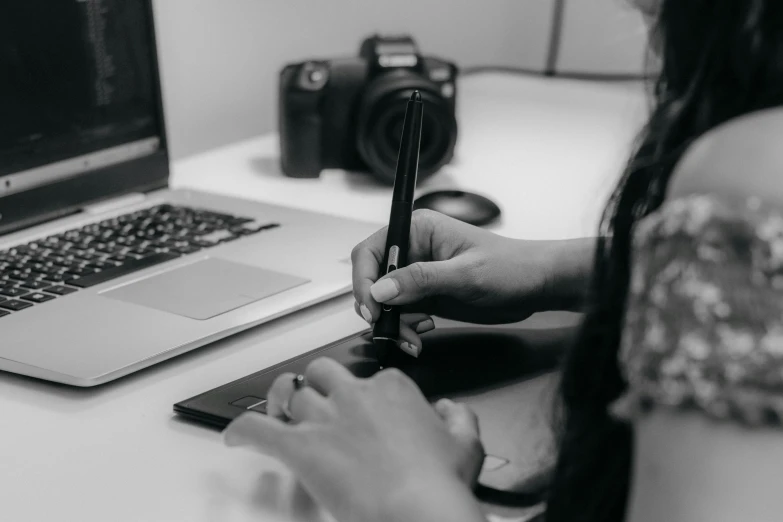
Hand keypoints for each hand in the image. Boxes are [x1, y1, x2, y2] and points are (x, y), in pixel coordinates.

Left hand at [223, 358, 486, 521]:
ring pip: (292, 395)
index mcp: (393, 389)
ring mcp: (325, 419)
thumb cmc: (440, 483)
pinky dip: (241, 430)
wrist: (418, 510)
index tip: (368, 412)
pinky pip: (258, 430)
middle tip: (319, 401)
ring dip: (283, 404)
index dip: (366, 395)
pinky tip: (234, 437)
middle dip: (318, 384)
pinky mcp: (300, 448)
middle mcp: (355, 395)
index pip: (373, 377)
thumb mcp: (466, 445)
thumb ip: (459, 418)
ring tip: (280, 414)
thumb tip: (450, 409)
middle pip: (323, 373)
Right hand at [351, 209, 556, 353]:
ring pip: (385, 302)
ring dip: (392, 324)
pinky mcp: (426, 295)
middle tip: (389, 329)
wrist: (536, 285)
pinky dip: (404, 329)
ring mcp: (419, 275)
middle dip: (377, 308)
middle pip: (372, 279)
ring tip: (411, 339)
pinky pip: (401, 314)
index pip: (371, 251)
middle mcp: (413, 250)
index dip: (363, 279)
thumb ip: (421, 280)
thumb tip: (381, 289)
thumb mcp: (465, 274)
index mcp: (418, 230)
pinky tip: (420, 335)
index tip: (371, 307)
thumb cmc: (510, 267)